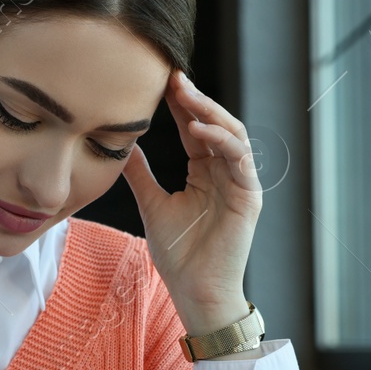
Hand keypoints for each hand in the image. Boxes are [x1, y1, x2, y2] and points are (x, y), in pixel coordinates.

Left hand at [120, 69, 261, 335]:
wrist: (196, 293)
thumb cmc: (179, 255)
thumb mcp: (152, 204)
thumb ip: (141, 174)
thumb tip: (122, 144)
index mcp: (205, 172)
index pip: (193, 128)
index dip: (179, 104)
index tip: (159, 80)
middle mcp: (225, 172)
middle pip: (214, 124)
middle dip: (195, 98)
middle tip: (172, 76)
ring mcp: (240, 183)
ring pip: (232, 134)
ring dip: (210, 112)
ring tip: (185, 95)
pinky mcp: (249, 197)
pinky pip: (239, 159)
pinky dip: (221, 140)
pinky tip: (198, 129)